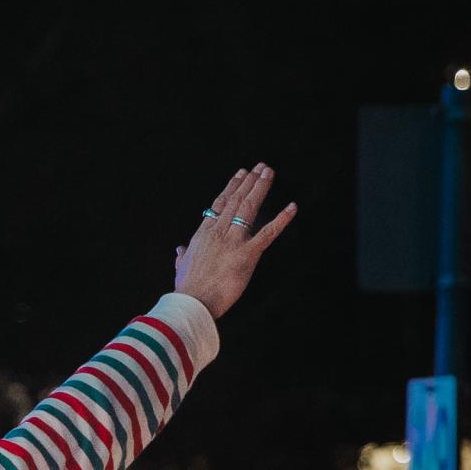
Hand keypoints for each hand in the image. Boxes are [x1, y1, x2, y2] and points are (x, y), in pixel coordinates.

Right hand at [173, 164, 295, 318]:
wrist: (192, 302)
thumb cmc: (187, 288)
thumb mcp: (182, 268)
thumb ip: (182, 256)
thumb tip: (178, 251)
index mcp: (203, 234)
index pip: (219, 204)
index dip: (231, 187)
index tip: (240, 174)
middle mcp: (218, 232)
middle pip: (236, 200)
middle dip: (249, 182)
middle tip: (260, 167)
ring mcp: (233, 241)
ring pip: (249, 208)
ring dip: (260, 188)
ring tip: (268, 173)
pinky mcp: (248, 254)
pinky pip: (268, 233)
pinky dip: (282, 219)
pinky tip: (292, 207)